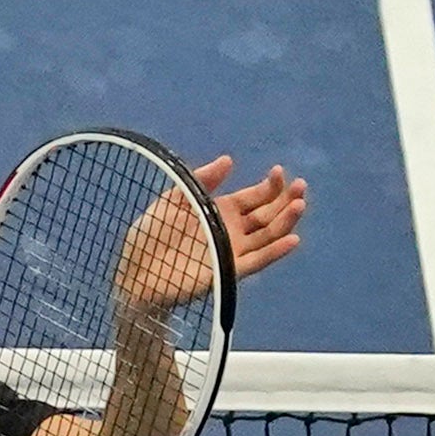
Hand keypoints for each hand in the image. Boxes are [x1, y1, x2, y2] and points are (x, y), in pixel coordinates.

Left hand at [112, 154, 306, 315]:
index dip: (269, 186)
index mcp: (219, 212)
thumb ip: (200, 182)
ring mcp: (231, 252)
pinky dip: (275, 252)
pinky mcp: (227, 272)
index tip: (279, 172)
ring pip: (267, 236)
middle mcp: (231, 231)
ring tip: (299, 205)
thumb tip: (228, 160)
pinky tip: (292, 239)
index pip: (253, 197)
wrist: (134, 275)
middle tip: (300, 185)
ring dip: (285, 221)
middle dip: (285, 199)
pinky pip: (256, 262)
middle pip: (267, 215)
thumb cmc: (148, 238)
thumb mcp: (172, 200)